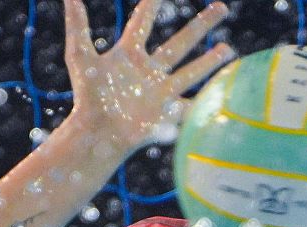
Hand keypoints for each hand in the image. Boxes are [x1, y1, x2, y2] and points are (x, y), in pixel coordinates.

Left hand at [63, 0, 234, 151]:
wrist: (97, 134)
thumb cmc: (87, 97)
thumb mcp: (80, 57)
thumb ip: (77, 26)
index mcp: (129, 54)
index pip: (144, 20)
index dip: (153, 3)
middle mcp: (149, 70)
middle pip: (180, 42)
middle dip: (202, 25)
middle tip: (221, 7)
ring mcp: (161, 92)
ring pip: (192, 72)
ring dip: (210, 61)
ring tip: (229, 50)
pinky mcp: (167, 113)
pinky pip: (191, 107)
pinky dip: (207, 103)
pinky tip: (225, 96)